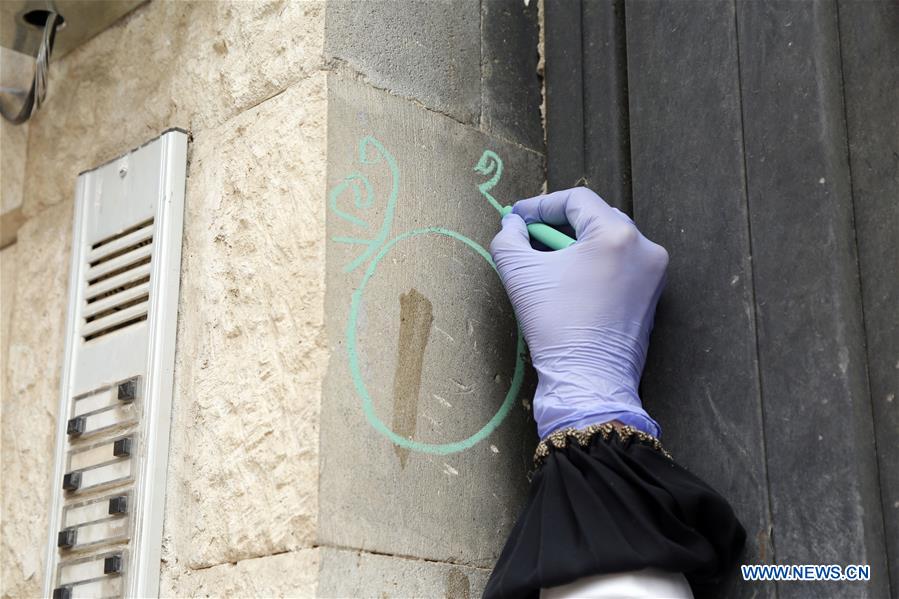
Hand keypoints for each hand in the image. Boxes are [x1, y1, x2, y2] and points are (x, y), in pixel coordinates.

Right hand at [489, 187, 668, 438]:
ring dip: (578, 246)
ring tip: (549, 263)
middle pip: (596, 217)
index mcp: (617, 234)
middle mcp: (645, 247)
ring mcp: (654, 273)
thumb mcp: (520, 274)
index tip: (516, 218)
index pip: (576, 200)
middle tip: (530, 237)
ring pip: (609, 242)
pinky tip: (572, 284)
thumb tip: (512, 223)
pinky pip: (621, 266)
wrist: (589, 382)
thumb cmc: (556, 326)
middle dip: (559, 224)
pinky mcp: (654, 296)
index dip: (541, 205)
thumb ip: (508, 238)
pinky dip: (595, 266)